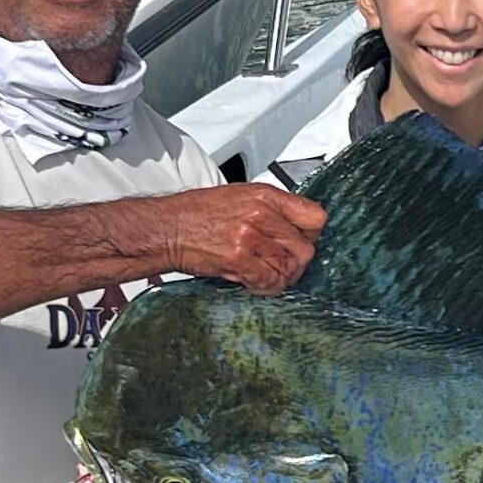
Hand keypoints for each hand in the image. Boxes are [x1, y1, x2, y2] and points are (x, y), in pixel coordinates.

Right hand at [159, 185, 326, 293]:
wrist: (167, 228)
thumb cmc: (199, 214)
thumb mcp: (241, 197)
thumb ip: (272, 210)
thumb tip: (297, 228)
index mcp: (265, 195)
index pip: (315, 217)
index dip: (312, 234)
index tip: (302, 241)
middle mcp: (260, 213)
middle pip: (305, 248)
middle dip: (296, 263)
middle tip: (282, 266)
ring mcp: (249, 236)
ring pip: (289, 268)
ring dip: (281, 277)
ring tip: (267, 275)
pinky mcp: (238, 258)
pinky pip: (269, 280)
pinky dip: (265, 287)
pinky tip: (254, 282)